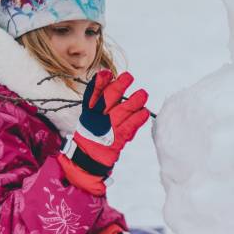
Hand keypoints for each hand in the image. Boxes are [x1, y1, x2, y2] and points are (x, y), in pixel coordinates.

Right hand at [58, 70, 149, 194]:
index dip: (99, 82)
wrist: (88, 161)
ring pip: (122, 111)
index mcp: (89, 112)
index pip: (93, 94)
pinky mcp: (117, 139)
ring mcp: (107, 129)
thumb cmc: (93, 136)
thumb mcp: (91, 118)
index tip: (106, 73)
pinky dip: (138, 119)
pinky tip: (145, 112)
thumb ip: (99, 103)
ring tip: (143, 94)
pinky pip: (130, 127)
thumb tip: (110, 81)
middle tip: (129, 77)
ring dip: (134, 101)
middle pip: (108, 99)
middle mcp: (97, 119)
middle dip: (119, 86)